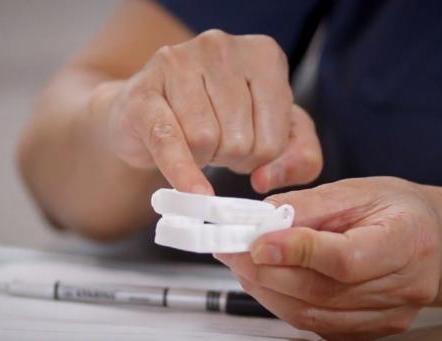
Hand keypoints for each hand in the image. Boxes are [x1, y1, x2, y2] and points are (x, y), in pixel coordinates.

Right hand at [100, 29, 321, 193]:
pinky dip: (182, 172)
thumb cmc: (216, 119)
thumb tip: (266, 179)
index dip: (259, 157)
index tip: (243, 144)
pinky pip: (169, 141)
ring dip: (201, 158)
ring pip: (206, 140)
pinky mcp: (143, 92)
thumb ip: (299, 157)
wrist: (150, 111)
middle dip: (229, 156)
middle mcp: (221, 47)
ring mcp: (178, 63)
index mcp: (263, 56)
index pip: (276, 137)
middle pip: (241, 139)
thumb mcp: (274, 134)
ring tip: (193, 141)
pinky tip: (193, 191)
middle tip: (215, 144)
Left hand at [215, 177, 441, 340]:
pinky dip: (281, 302)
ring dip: (265, 288)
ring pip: (311, 313)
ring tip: (241, 262)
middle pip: (320, 291)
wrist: (429, 238)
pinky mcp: (369, 329)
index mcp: (404, 242)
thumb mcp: (356, 190)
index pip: (344, 259)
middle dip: (264, 270)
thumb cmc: (396, 209)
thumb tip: (263, 219)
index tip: (257, 241)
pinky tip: (265, 280)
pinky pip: (315, 324)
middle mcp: (400, 287)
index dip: (296, 252)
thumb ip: (308, 205)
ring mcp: (386, 315)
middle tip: (232, 249)